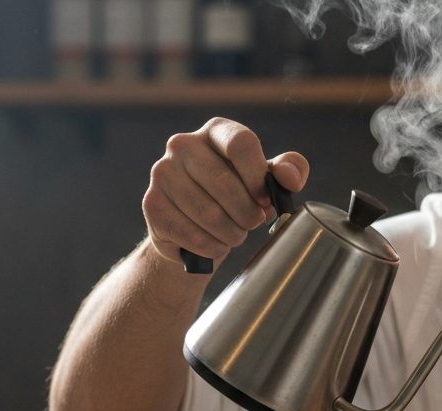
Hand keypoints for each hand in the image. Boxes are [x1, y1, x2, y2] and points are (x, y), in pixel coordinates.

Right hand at [141, 117, 309, 267]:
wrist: (194, 229)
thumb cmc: (236, 198)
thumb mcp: (265, 181)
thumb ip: (288, 171)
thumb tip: (290, 177)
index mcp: (215, 131)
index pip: (241, 143)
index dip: (258, 177)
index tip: (266, 200)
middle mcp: (182, 145)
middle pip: (225, 183)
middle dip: (248, 214)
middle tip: (252, 223)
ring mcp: (162, 173)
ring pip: (210, 214)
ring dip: (232, 234)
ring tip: (235, 233)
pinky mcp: (152, 204)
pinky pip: (192, 234)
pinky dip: (212, 247)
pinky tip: (216, 244)